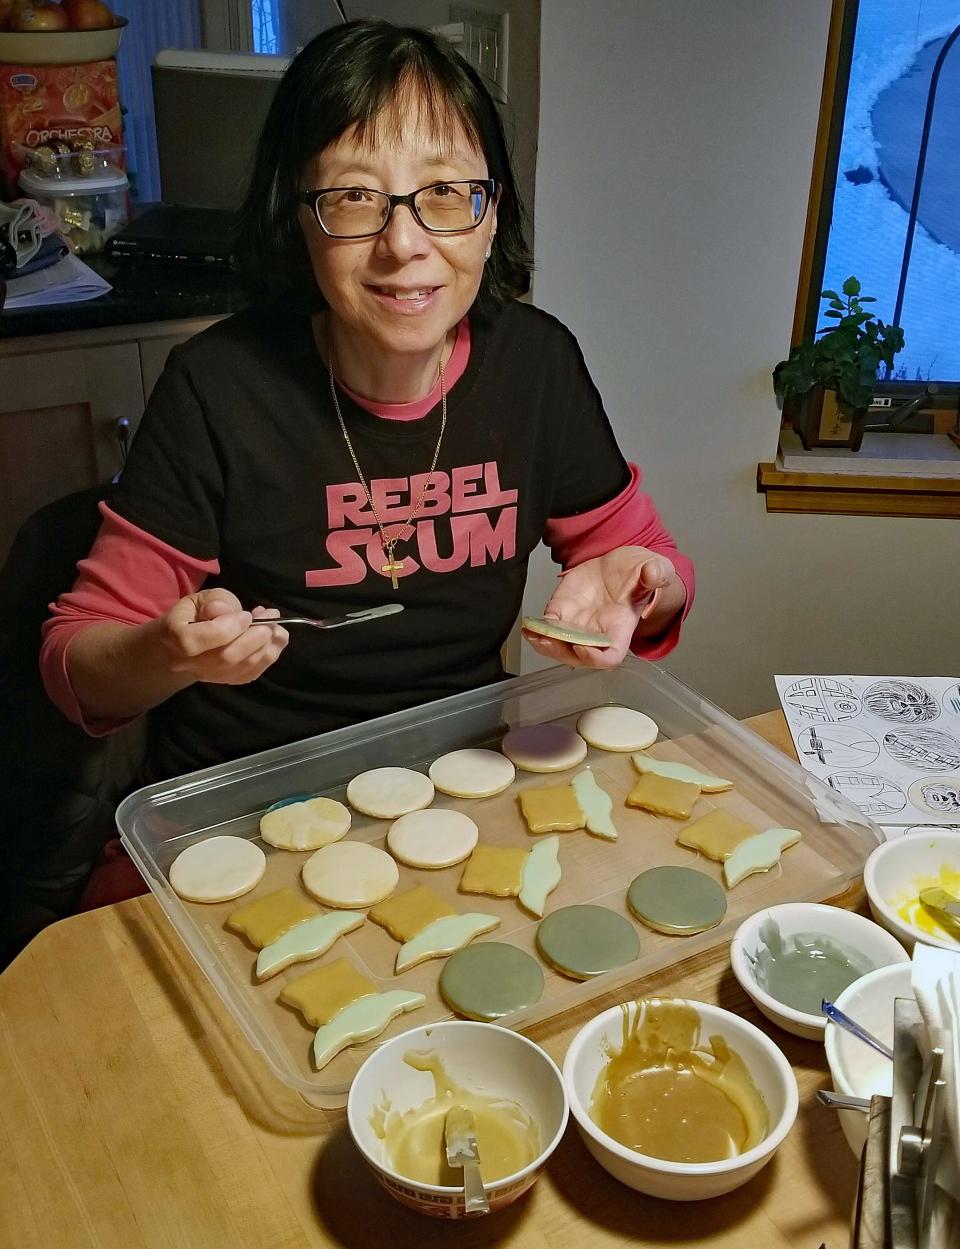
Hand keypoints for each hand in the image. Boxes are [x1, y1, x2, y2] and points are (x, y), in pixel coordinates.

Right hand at [157, 588, 288, 684]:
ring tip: (275, 625)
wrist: (191, 639)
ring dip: (267, 645)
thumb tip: (225, 611)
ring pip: (241, 668)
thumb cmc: (196, 613)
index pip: (194, 641)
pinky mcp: (226, 681)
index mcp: (172, 636)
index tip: (246, 615)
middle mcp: (187, 663)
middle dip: (254, 637)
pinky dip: (269, 656)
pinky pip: (251, 673)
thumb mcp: (202, 598)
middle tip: (270, 617)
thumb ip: (215, 601)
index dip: (226, 628)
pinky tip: (275, 639)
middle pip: (224, 658)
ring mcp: (207, 676)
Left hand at [522, 546, 685, 669]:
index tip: (583, 648)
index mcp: (621, 628)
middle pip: (578, 656)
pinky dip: (537, 630)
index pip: (610, 656)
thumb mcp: (654, 568)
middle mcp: (597, 632)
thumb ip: (656, 574)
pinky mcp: (562, 611)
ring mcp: (577, 624)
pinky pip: (548, 628)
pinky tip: (528, 626)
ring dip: (545, 645)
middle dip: (562, 651)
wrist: (618, 564)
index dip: (596, 658)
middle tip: (548, 641)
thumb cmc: (639, 572)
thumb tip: (654, 574)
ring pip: (559, 645)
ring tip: (533, 635)